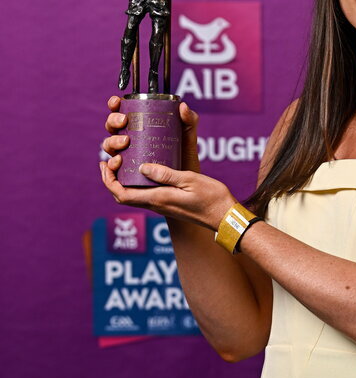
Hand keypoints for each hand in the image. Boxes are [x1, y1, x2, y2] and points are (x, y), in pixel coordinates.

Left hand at [99, 158, 235, 232]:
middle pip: (122, 197)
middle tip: (109, 160)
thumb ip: (166, 174)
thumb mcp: (190, 180)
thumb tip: (142, 166)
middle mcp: (157, 205)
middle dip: (111, 180)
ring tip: (123, 161)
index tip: (107, 163)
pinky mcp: (169, 204)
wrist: (225, 217)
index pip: (122, 194)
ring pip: (133, 196)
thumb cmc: (212, 199)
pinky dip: (137, 183)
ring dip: (123, 181)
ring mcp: (162, 206)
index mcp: (158, 198)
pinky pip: (145, 194)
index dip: (109, 180)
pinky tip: (144, 169)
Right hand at [102, 96, 201, 173]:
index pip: (120, 111)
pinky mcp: (127, 171)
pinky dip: (111, 164)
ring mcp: (126, 154)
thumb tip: (182, 106)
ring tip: (125, 142)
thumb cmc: (184, 153)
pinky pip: (113, 168)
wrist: (186, 178)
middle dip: (113, 120)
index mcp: (138, 125)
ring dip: (112, 141)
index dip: (114, 104)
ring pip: (109, 145)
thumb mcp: (187, 134)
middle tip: (124, 121)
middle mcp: (128, 138)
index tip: (118, 101)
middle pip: (111, 126)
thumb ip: (189, 119)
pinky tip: (118, 161)